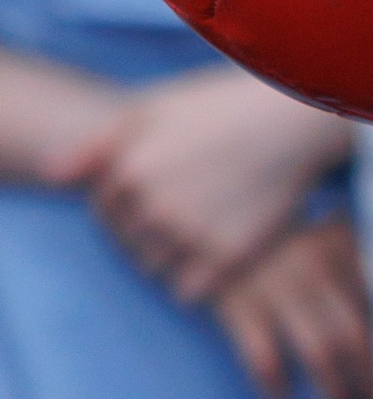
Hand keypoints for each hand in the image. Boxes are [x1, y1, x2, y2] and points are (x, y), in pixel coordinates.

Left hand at [73, 65, 349, 299]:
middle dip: (144, 233)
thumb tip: (52, 177)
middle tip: (185, 209)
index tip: (159, 190)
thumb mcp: (156, 108)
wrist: (294, 123)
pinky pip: (186, 291)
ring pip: (152, 269)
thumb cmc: (224, 107)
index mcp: (129, 168)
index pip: (103, 210)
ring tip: (200, 228)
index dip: (126, 205)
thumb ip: (99, 145)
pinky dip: (195, 279)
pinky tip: (216, 248)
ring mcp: (189, 234)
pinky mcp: (226, 257)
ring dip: (167, 257)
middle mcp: (152, 205)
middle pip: (125, 243)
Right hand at [210, 214, 372, 398]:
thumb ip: (363, 259)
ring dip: (336, 395)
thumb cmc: (281, 232)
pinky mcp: (235, 304)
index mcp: (341, 245)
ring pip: (320, 354)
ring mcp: (274, 286)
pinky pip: (262, 354)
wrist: (207, 209)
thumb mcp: (326, 230)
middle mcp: (314, 267)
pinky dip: (273, 382)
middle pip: (357, 336)